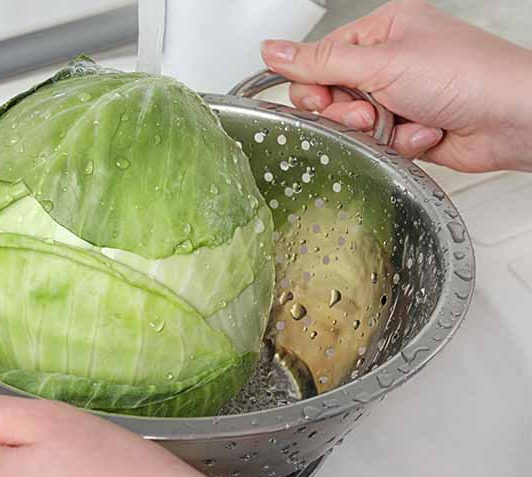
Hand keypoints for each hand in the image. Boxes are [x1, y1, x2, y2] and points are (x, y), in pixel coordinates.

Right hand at [260, 0, 531, 171]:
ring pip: (355, 125)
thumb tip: (272, 51)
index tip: (320, 100)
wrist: (514, 118)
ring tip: (403, 120)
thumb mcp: (381, 62)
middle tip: (368, 112)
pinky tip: (425, 132)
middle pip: (334, 95)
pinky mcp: (410, 128)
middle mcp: (390, 62)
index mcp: (382, 31)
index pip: (321, 59)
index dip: (314, 85)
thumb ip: (320, 62)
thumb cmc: (466, 74)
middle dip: (348, 111)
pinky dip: (401, 143)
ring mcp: (401, 96)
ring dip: (378, 130)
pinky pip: (381, 143)